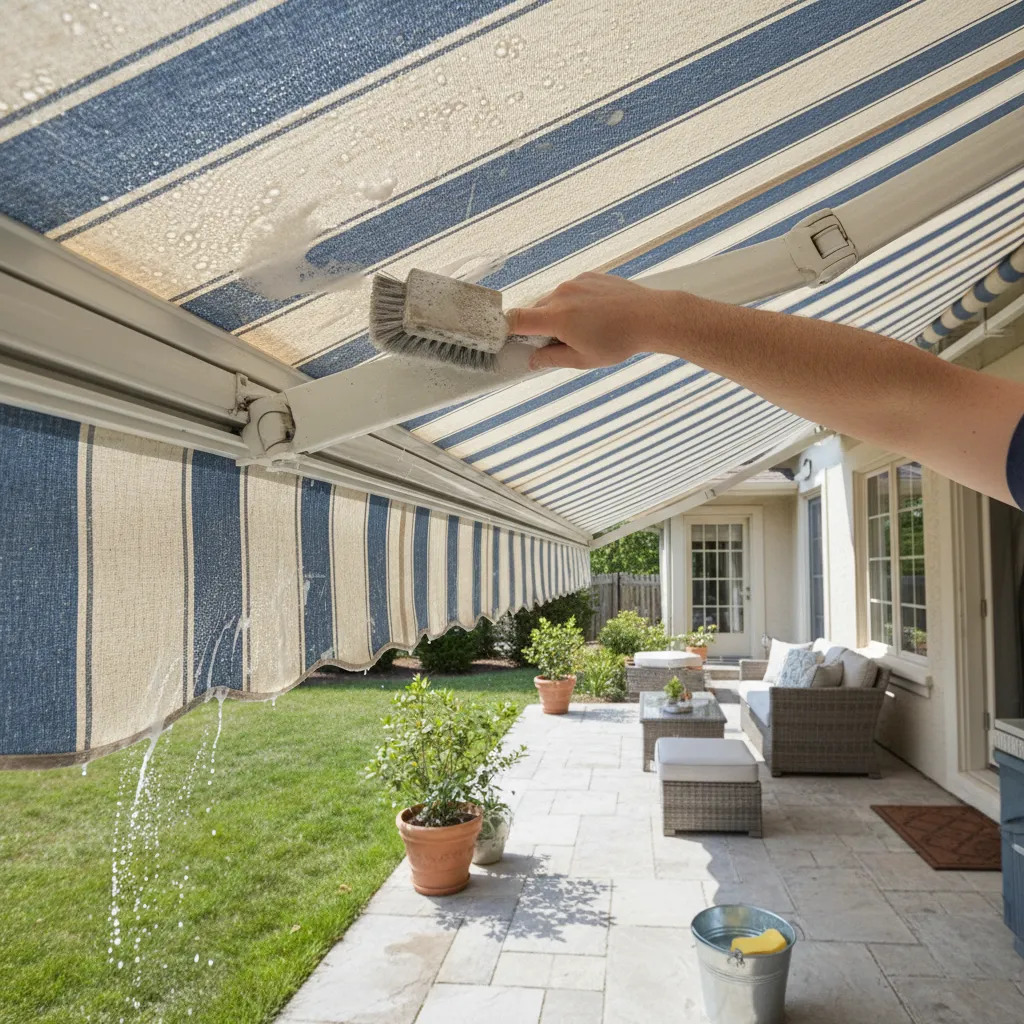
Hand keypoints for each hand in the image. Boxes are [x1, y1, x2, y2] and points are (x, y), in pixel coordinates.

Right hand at [506, 272, 679, 370]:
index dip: (504, 329)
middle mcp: (562, 294)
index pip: (516, 319)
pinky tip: (594, 316)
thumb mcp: (583, 360)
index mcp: (557, 317)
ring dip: (558, 315)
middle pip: (534, 310)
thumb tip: (533, 360)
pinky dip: (574, 304)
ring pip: (553, 300)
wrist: (651, 316)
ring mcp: (576, 282)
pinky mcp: (589, 276)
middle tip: (557, 343)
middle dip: (539, 327)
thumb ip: (552, 359)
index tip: (504, 338)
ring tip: (583, 329)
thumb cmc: (620, 341)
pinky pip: (570, 290)